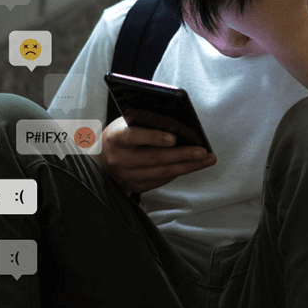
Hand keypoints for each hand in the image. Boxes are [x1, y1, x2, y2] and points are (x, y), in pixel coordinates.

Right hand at [93, 115, 216, 193]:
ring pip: (161, 173)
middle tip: (203, 152)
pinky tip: (193, 165)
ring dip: (187, 166)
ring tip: (207, 159)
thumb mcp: (125, 123)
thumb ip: (145, 121)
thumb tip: (178, 122)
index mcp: (115, 138)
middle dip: (182, 155)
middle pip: (154, 159)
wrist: (100, 159)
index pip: (134, 137)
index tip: (174, 138)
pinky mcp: (135, 186)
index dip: (154, 138)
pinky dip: (179, 172)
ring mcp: (126, 176)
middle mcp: (119, 160)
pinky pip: (161, 180)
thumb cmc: (120, 134)